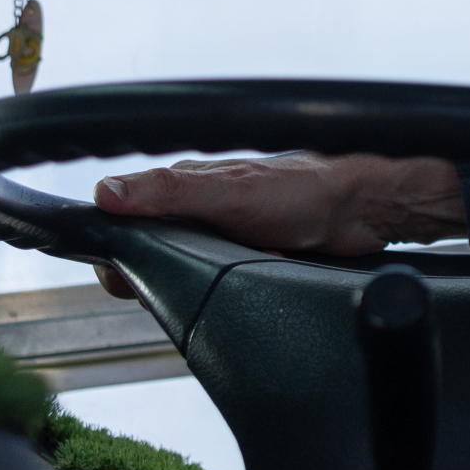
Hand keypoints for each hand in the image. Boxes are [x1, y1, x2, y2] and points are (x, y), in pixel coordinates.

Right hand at [89, 153, 464, 297]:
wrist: (363, 210)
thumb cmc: (303, 189)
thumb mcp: (228, 193)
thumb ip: (167, 193)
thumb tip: (105, 193)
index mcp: (182, 186)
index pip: (122, 226)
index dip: (120, 257)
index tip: (136, 275)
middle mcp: (197, 208)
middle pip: (153, 257)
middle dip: (177, 272)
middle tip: (214, 264)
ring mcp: (221, 233)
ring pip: (188, 274)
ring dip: (212, 279)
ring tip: (249, 260)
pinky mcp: (246, 255)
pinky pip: (223, 283)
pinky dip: (240, 284)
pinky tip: (264, 268)